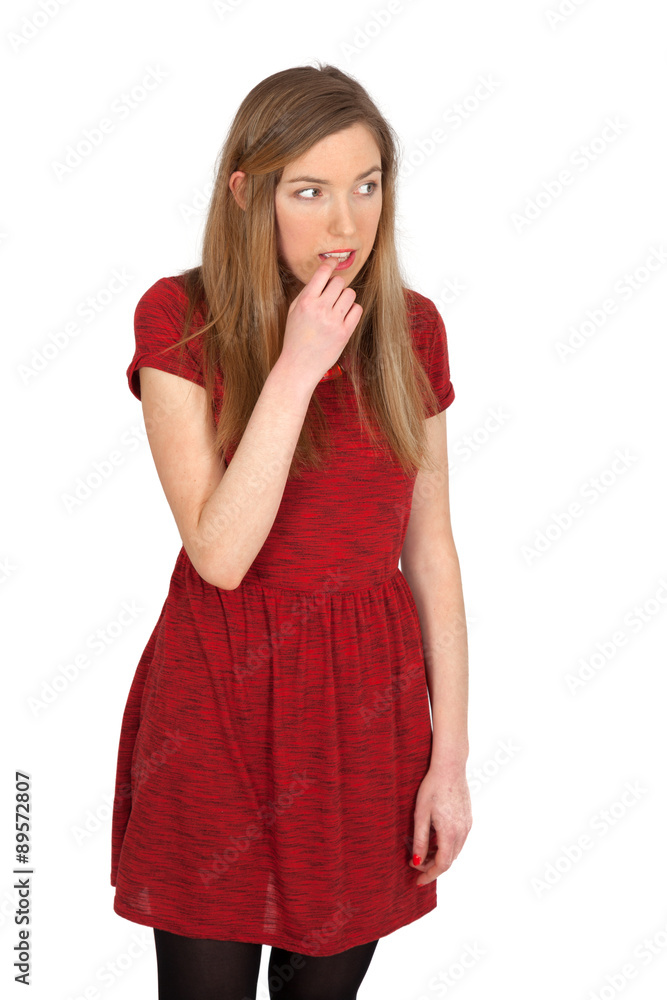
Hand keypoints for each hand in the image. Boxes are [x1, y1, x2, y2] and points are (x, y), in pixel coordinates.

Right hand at [280, 255, 361, 385]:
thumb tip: (325, 275)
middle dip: (337, 285)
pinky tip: (344, 316)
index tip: (333, 262)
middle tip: (332, 294)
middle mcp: (320, 309)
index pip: (323, 273)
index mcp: (306, 302)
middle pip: (339, 282)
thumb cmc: (295, 337)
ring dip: (345, 297)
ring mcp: (334, 322)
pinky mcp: (345, 333)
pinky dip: (352, 310)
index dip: (330, 264)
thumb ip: (308, 292)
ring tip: (338, 307)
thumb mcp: (294, 311)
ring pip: (350, 294)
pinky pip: (357, 310)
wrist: (299, 365)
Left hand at [410, 763, 471, 885]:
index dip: (430, 875)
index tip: (417, 881)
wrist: (450, 767)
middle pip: (449, 860)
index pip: (442, 864)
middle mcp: (462, 831)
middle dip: (432, 866)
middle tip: (414, 863)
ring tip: (422, 851)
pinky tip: (434, 838)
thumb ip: (420, 840)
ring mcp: (467, 825)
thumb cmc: (432, 787)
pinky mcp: (468, 818)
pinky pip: (458, 840)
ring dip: (439, 856)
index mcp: (450, 832)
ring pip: (454, 850)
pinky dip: (446, 846)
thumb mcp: (420, 814)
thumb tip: (417, 862)